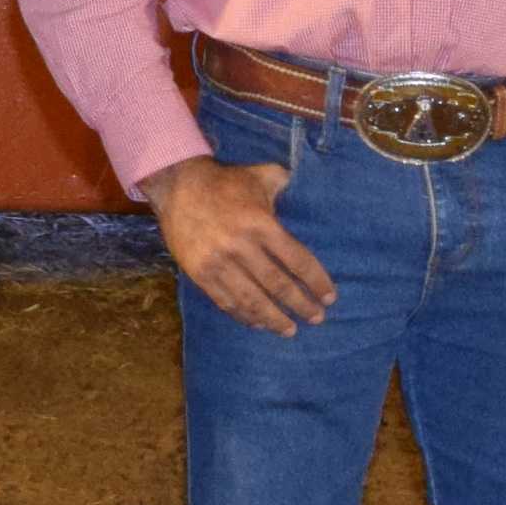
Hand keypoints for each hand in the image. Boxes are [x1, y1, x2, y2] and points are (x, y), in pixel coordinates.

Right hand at [142, 152, 330, 337]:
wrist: (177, 186)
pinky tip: (258, 323)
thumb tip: (300, 185)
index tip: (328, 297)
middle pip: (278, 285)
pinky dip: (244, 315)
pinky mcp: (200, 274)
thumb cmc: (224, 182)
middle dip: (300, 305)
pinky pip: (226, 301)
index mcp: (261, 224)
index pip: (296, 260)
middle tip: (316, 318)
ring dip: (274, 319)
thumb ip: (283, 182)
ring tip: (290, 330)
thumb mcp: (259, 174)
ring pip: (252, 299)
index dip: (315, 281)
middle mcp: (241, 247)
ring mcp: (219, 263)